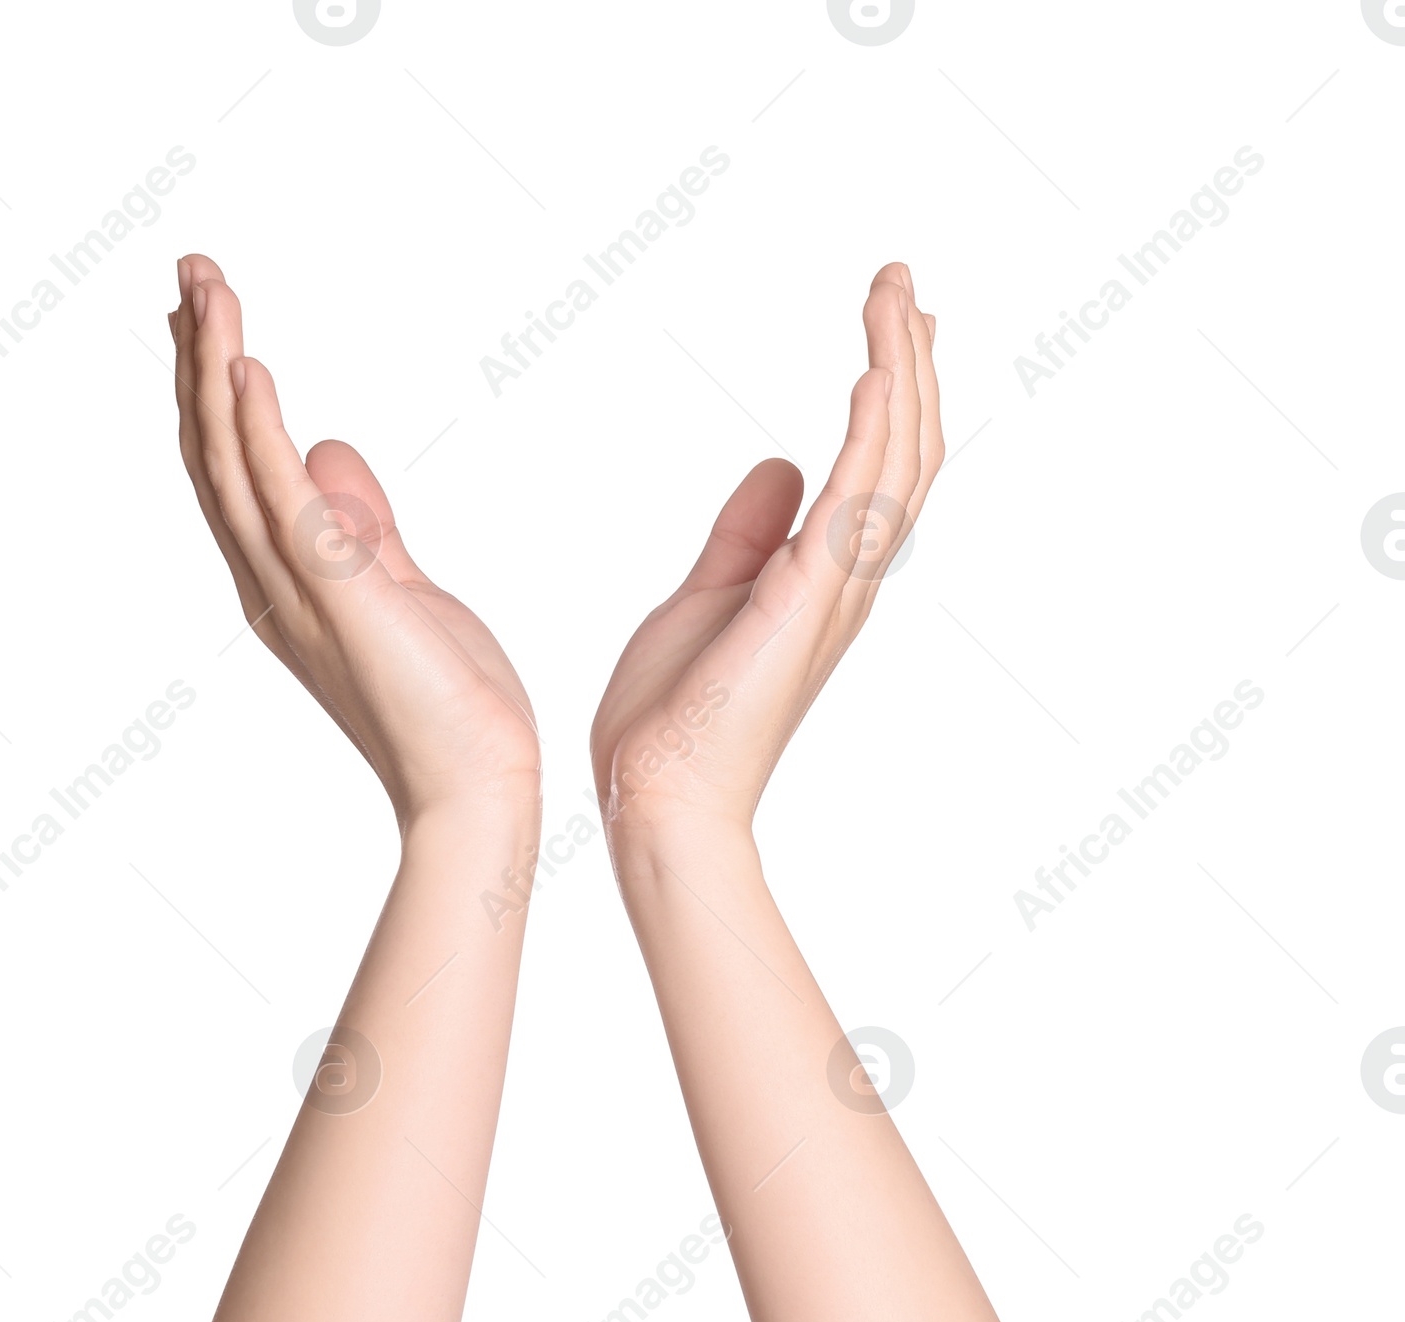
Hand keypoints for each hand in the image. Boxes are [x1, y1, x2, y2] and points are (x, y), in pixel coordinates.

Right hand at [172, 254, 539, 825]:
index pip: (234, 474)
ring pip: (235, 466)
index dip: (215, 395)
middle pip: (216, 457)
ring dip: (215, 372)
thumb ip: (361, 524)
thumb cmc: (446, 702)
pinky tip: (247, 368)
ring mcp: (301, 593)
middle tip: (190, 271)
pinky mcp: (344, 599)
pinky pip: (287, 505)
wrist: (476, 785)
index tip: (210, 319)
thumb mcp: (400, 590)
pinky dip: (261, 434)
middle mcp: (272, 587)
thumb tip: (326, 450)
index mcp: (284, 586)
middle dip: (199, 361)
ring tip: (204, 287)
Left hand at [590, 263, 942, 836]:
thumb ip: (746, 533)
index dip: (891, 392)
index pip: (876, 467)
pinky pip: (854, 504)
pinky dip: (869, 434)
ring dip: (898, 371)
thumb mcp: (708, 595)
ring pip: (894, 462)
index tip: (891, 325)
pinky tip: (870, 373)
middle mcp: (846, 580)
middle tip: (902, 282)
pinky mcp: (804, 601)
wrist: (658, 796)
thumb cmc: (677, 716)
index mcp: (823, 577)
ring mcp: (833, 590)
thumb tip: (776, 466)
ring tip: (894, 292)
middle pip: (903, 451)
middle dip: (907, 361)